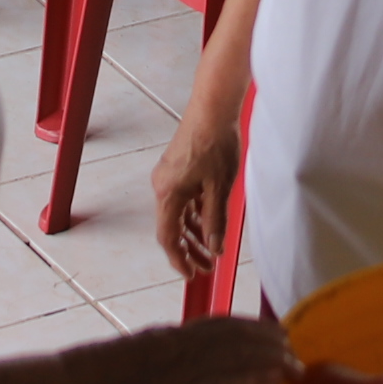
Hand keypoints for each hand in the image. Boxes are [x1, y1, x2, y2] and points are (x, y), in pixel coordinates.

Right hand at [64, 317, 296, 383]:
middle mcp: (181, 347)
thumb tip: (162, 351)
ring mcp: (184, 370)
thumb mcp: (125, 359)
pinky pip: (229, 383)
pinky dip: (257, 377)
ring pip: (238, 356)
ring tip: (294, 361)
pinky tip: (278, 377)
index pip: (215, 327)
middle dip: (265, 340)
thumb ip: (151, 353)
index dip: (245, 328)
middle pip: (233, 337)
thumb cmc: (88, 379)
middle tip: (290, 343)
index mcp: (166, 337)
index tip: (266, 330)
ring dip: (271, 358)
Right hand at [151, 112, 240, 281]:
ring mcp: (169, 176)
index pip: (168, 237)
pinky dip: (195, 215)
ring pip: (179, 214)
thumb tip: (214, 247)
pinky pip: (183, 200)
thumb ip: (215, 221)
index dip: (179, 259)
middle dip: (188, 250)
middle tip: (205, 267)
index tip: (191, 275)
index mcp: (167, 193)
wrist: (213, 108)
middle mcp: (162, 186)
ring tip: (211, 249)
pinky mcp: (178, 169)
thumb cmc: (215, 143)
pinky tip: (210, 223)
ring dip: (193, 233)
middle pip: (172, 227)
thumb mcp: (219, 188)